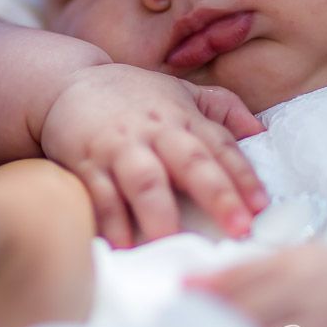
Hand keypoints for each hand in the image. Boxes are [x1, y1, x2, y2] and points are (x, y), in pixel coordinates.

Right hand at [38, 63, 266, 247]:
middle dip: (217, 194)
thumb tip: (261, 132)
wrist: (66, 82)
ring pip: (144, 180)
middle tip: (238, 228)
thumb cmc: (131, 94)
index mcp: (182, 118)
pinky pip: (99, 193)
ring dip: (159, 212)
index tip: (261, 206)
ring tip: (173, 242)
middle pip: (190, 162)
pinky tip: (122, 245)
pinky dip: (110, 219)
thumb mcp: (180, 91)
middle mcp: (154, 132)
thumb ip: (222, 108)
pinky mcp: (85, 162)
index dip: (243, 176)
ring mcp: (119, 147)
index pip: (220, 146)